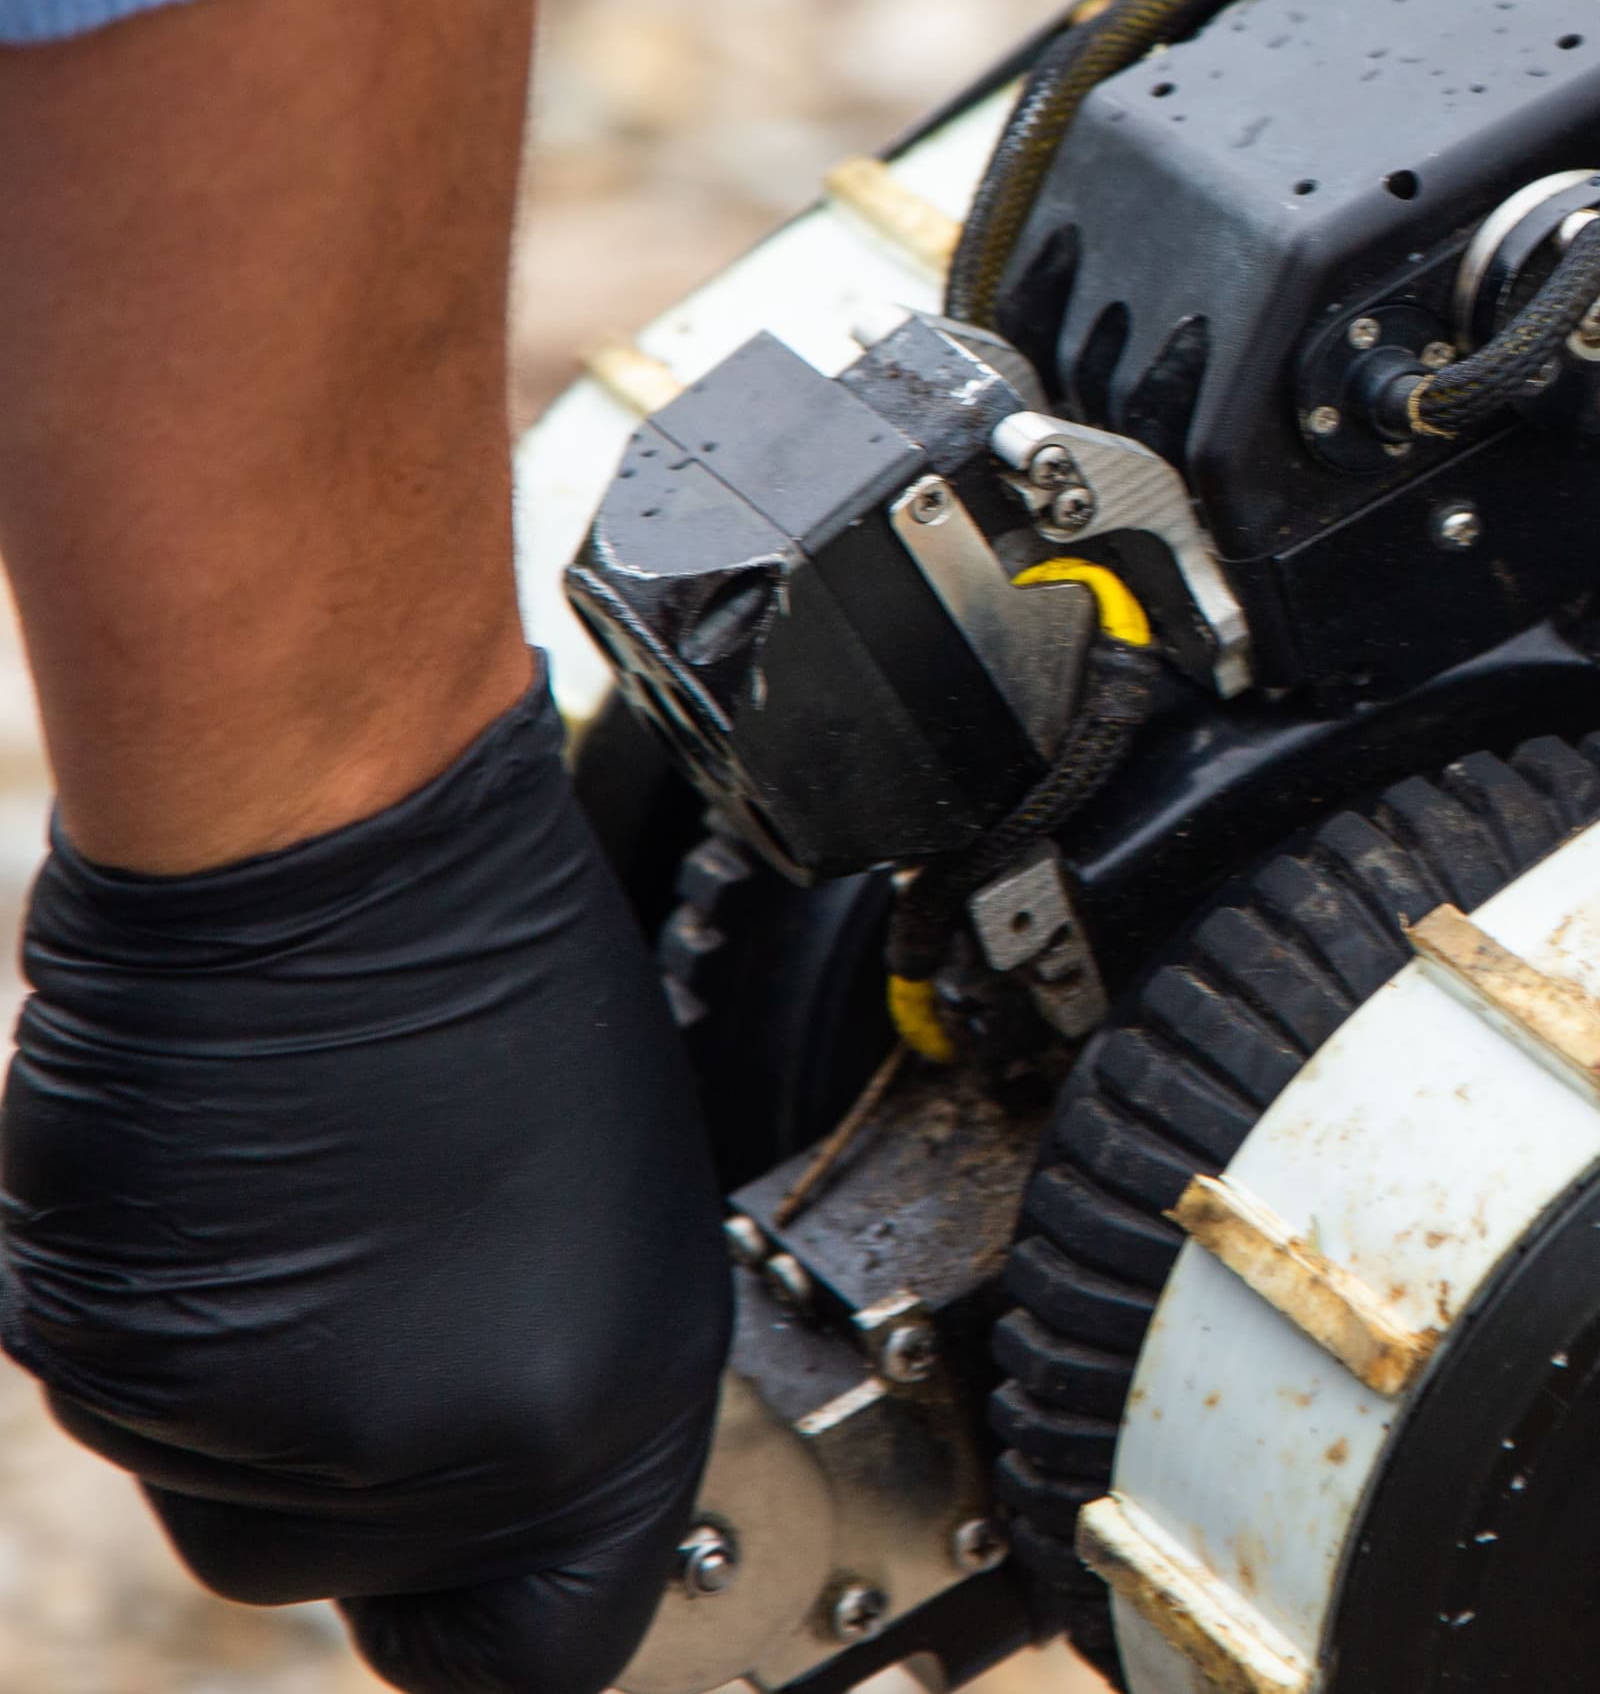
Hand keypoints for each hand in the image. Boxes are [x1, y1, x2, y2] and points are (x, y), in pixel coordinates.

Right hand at [3, 675, 729, 1693]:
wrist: (339, 853)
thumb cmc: (493, 987)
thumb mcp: (603, 1223)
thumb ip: (546, 1385)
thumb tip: (495, 1491)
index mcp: (607, 1408)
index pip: (541, 1651)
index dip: (489, 1613)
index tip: (462, 1581)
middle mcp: (452, 1445)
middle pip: (345, 1575)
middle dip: (344, 1459)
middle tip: (375, 1277)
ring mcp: (279, 1414)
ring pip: (223, 1492)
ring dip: (245, 1385)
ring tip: (314, 1206)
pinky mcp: (128, 1361)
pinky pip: (125, 1403)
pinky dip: (158, 1315)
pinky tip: (225, 1185)